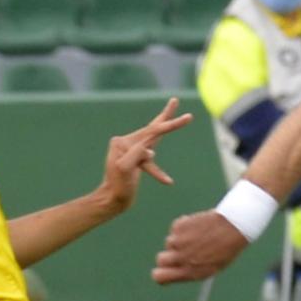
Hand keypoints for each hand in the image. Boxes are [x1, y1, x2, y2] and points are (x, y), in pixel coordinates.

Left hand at [95, 98, 191, 215]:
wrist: (112, 200)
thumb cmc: (118, 186)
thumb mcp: (124, 168)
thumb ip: (136, 153)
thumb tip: (150, 150)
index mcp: (123, 142)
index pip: (150, 132)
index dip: (169, 125)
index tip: (188, 118)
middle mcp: (126, 143)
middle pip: (151, 128)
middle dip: (165, 116)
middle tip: (174, 100)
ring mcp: (131, 151)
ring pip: (152, 138)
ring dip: (164, 126)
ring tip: (171, 108)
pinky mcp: (136, 160)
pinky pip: (151, 161)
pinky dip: (159, 172)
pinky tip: (167, 182)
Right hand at [153, 211, 250, 284]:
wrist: (234, 227)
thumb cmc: (225, 250)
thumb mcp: (211, 267)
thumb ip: (191, 270)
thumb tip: (173, 270)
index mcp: (190, 272)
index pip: (159, 277)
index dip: (160, 273)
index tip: (165, 270)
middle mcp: (182, 258)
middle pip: (160, 259)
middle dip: (168, 256)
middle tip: (181, 251)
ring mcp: (179, 241)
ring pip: (170, 242)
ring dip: (180, 240)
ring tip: (199, 238)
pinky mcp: (179, 226)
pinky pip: (176, 228)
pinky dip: (184, 227)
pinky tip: (199, 227)